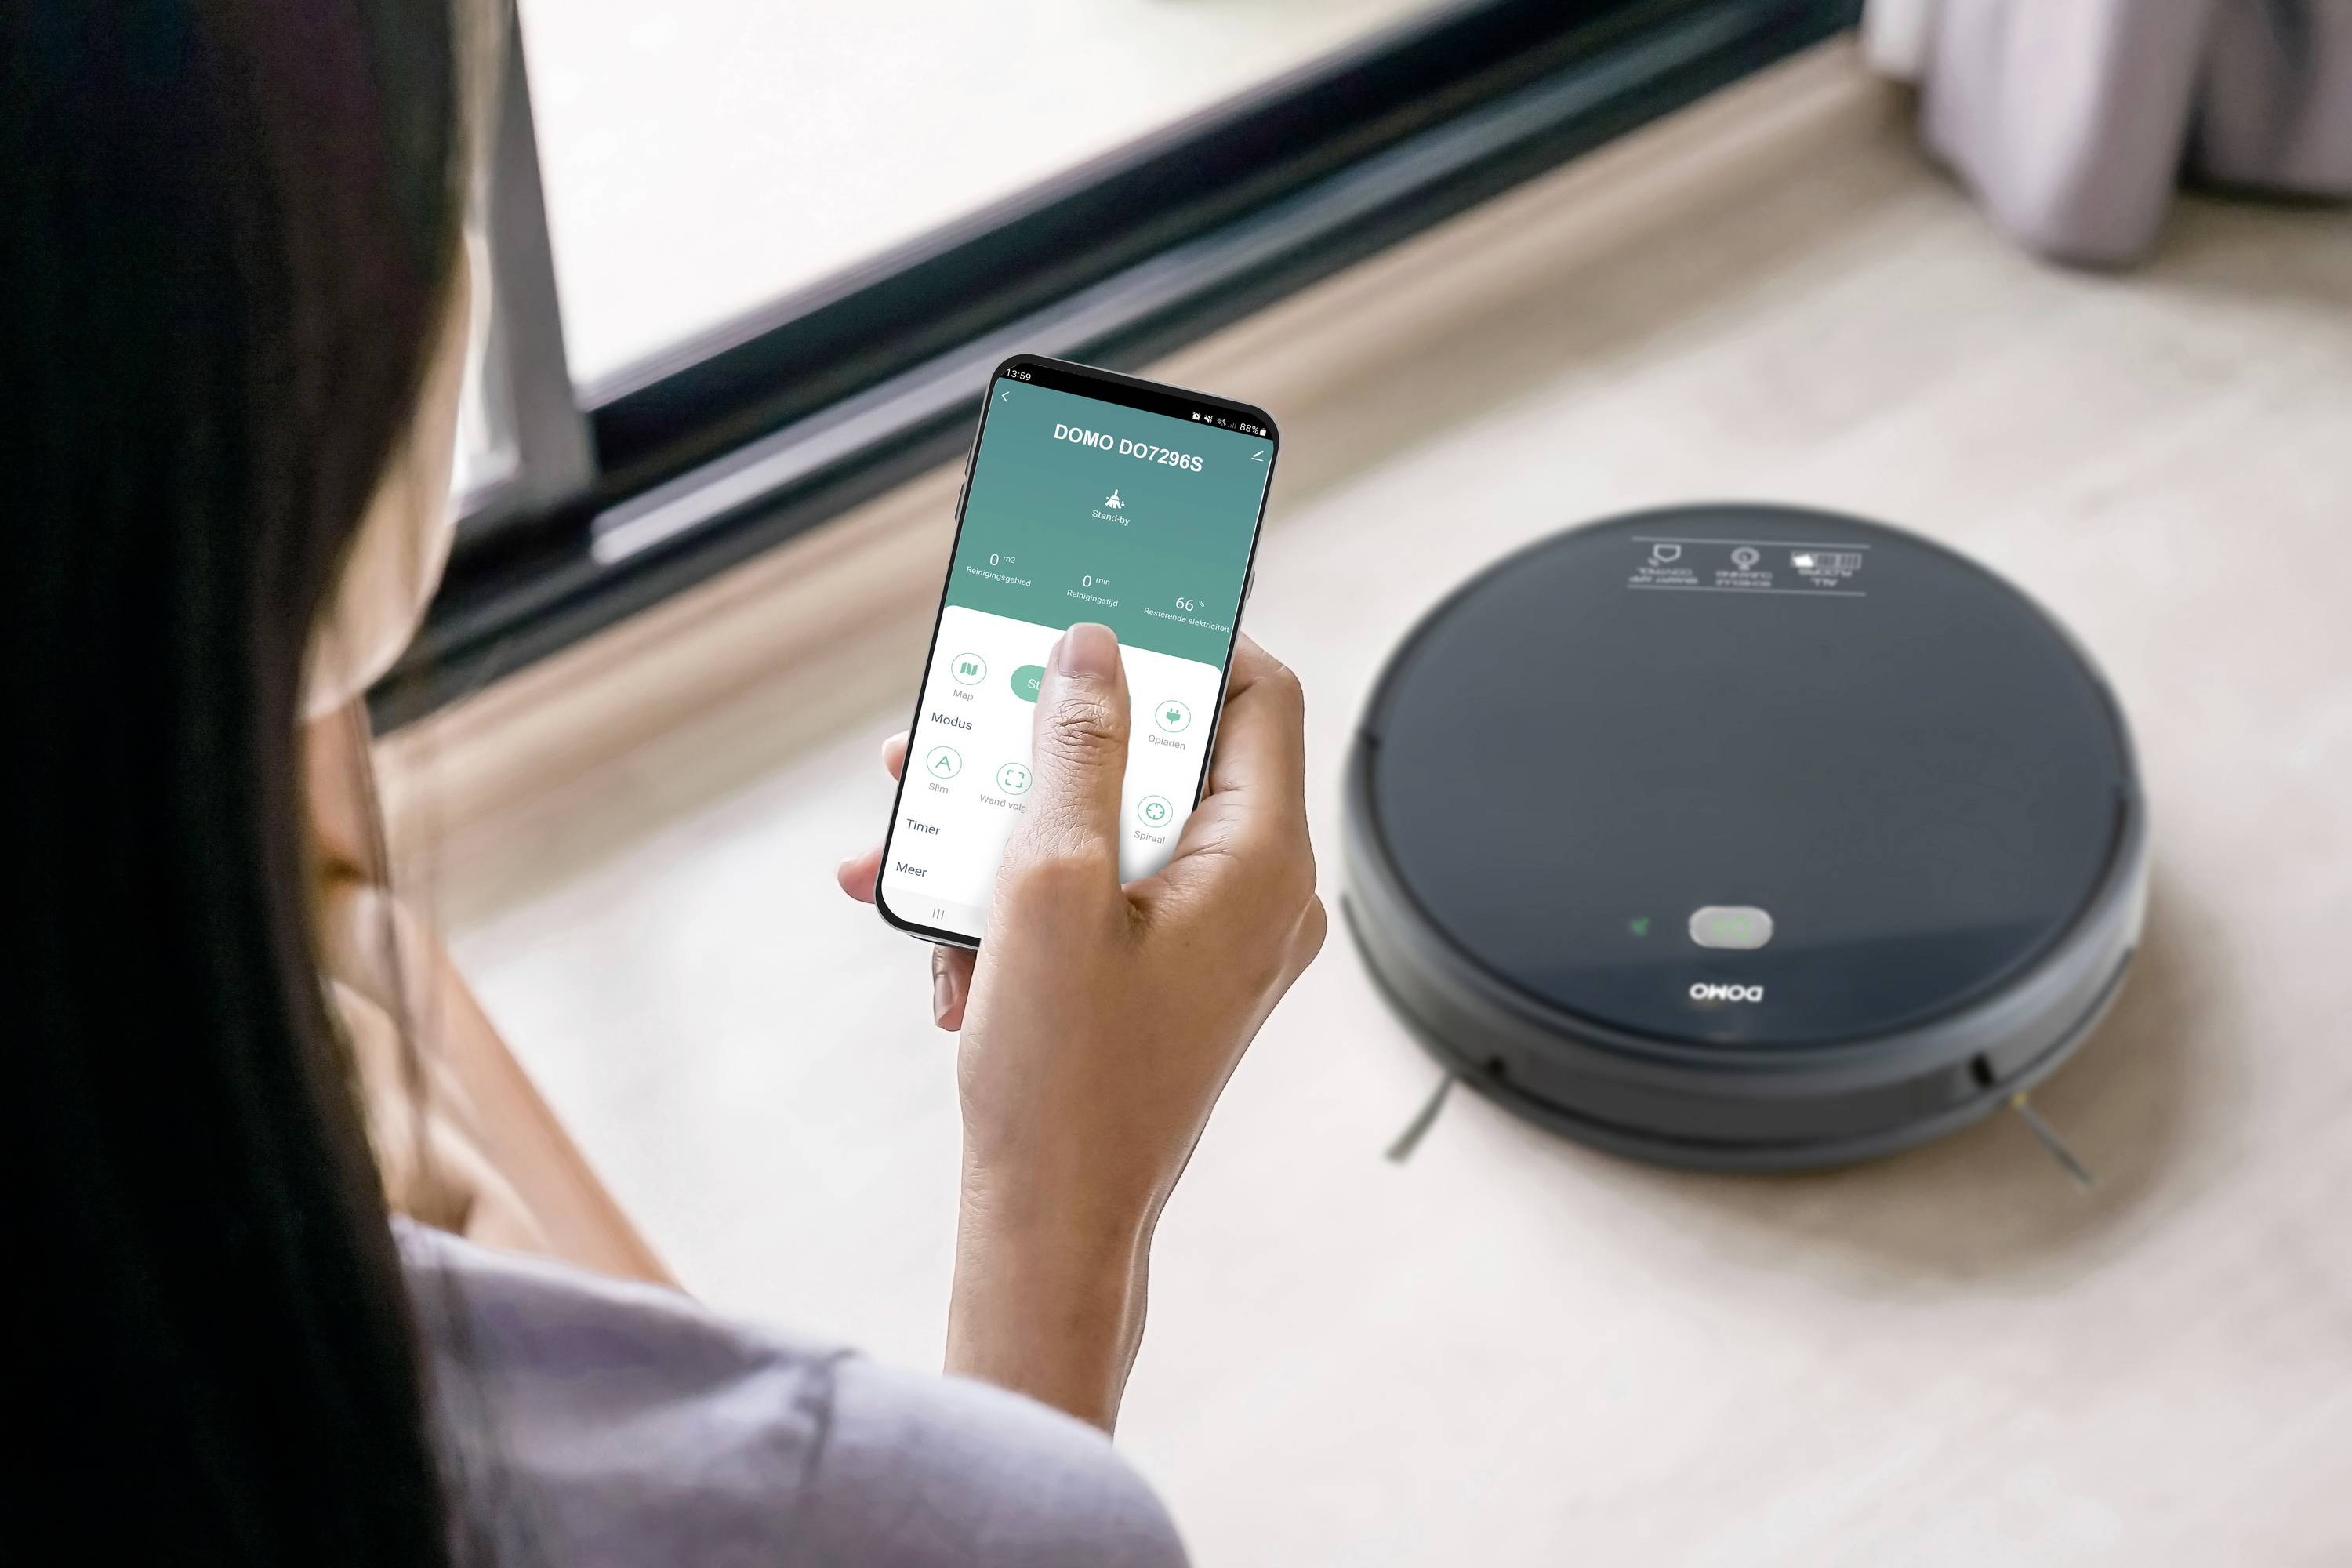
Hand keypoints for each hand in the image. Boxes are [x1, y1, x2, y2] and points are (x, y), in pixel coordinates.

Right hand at [837, 625, 1323, 1427]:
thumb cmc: (1062, 1081)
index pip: (1256, 692)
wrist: (1050, 1230)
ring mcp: (1213, 942)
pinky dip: (1020, 898)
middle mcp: (1255, 896)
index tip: (1094, 623)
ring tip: (913, 842)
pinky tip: (944, 942)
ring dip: (1009, 823)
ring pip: (1114, 828)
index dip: (1181, 639)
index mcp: (1259, 862)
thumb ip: (1076, 750)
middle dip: (1051, 742)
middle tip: (966, 728)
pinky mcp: (1165, 980)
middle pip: (1166, 757)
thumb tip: (1093, 649)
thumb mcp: (1049, 886)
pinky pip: (1099, 897)